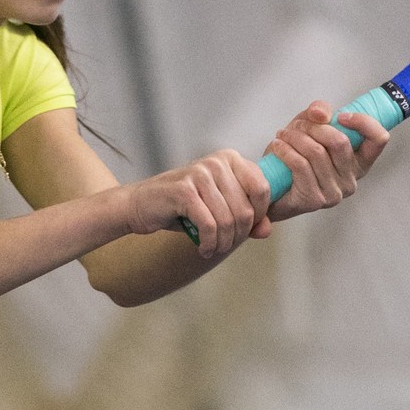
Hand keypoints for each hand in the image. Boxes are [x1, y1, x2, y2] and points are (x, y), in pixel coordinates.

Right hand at [130, 148, 272, 260]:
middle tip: (226, 245)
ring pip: (228, 221)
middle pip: (246, 210)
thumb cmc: (184, 206)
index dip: (259, 215)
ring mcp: (200, 174)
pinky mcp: (184, 191)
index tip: (246, 229)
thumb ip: (247, 217)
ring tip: (215, 249)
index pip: (263, 188)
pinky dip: (209, 244)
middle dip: (238, 236)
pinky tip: (204, 249)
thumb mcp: (219, 209)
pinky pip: (209, 226)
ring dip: (223, 243)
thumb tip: (267, 231)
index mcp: (230, 159)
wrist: (142, 204)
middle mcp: (217, 162)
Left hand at [264, 99, 390, 220]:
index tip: (341, 116)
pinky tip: (278, 146)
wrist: (274, 189)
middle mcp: (351, 180)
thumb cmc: (297, 158)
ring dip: (295, 137)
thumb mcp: (311, 128)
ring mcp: (335, 193)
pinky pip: (300, 165)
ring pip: (317, 152)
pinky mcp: (315, 200)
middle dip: (314, 127)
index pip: (378, 139)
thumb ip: (320, 113)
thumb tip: (321, 113)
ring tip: (284, 135)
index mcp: (359, 162)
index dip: (363, 122)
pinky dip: (286, 150)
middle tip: (298, 125)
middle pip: (340, 142)